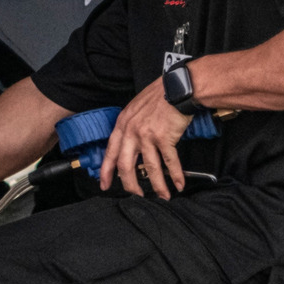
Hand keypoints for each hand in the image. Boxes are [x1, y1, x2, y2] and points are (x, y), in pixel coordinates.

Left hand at [99, 76, 191, 198]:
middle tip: (136, 196)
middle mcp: (131, 131)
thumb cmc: (159, 96)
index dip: (106, 171)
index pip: (110, 152)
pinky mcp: (164, 138)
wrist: (177, 87)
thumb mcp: (136, 109)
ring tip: (163, 196)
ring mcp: (147, 135)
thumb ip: (130, 127)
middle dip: (130, 185)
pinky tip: (179, 184)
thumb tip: (131, 145)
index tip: (104, 185)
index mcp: (123, 125)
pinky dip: (175, 175)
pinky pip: (169, 162)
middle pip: (125, 165)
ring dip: (157, 185)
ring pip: (149, 168)